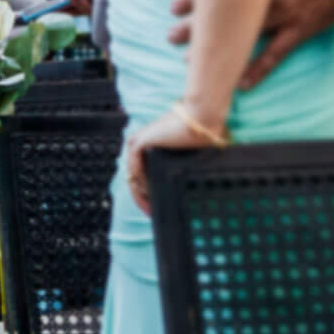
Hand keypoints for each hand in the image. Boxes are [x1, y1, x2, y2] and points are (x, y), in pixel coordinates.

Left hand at [123, 99, 229, 213]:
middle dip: (142, 198)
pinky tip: (149, 195)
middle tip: (152, 214)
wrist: (201, 120)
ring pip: (133, 175)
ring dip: (141, 194)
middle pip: (134, 178)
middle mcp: (139, 145)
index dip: (147, 194)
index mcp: (149, 147)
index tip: (156, 210)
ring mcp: (136, 143)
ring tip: (152, 209)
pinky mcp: (138, 143)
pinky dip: (140, 183)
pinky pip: (134, 169)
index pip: (142, 175)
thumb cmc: (199, 135)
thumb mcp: (187, 155)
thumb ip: (182, 168)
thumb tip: (192, 188)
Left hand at [167, 0, 333, 87]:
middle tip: (171, 37)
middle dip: (193, 28)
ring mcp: (282, 14)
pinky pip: (276, 54)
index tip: (176, 8)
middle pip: (221, 15)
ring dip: (215, 50)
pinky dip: (258, 70)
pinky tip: (240, 85)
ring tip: (189, 62)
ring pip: (241, 36)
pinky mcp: (302, 28)